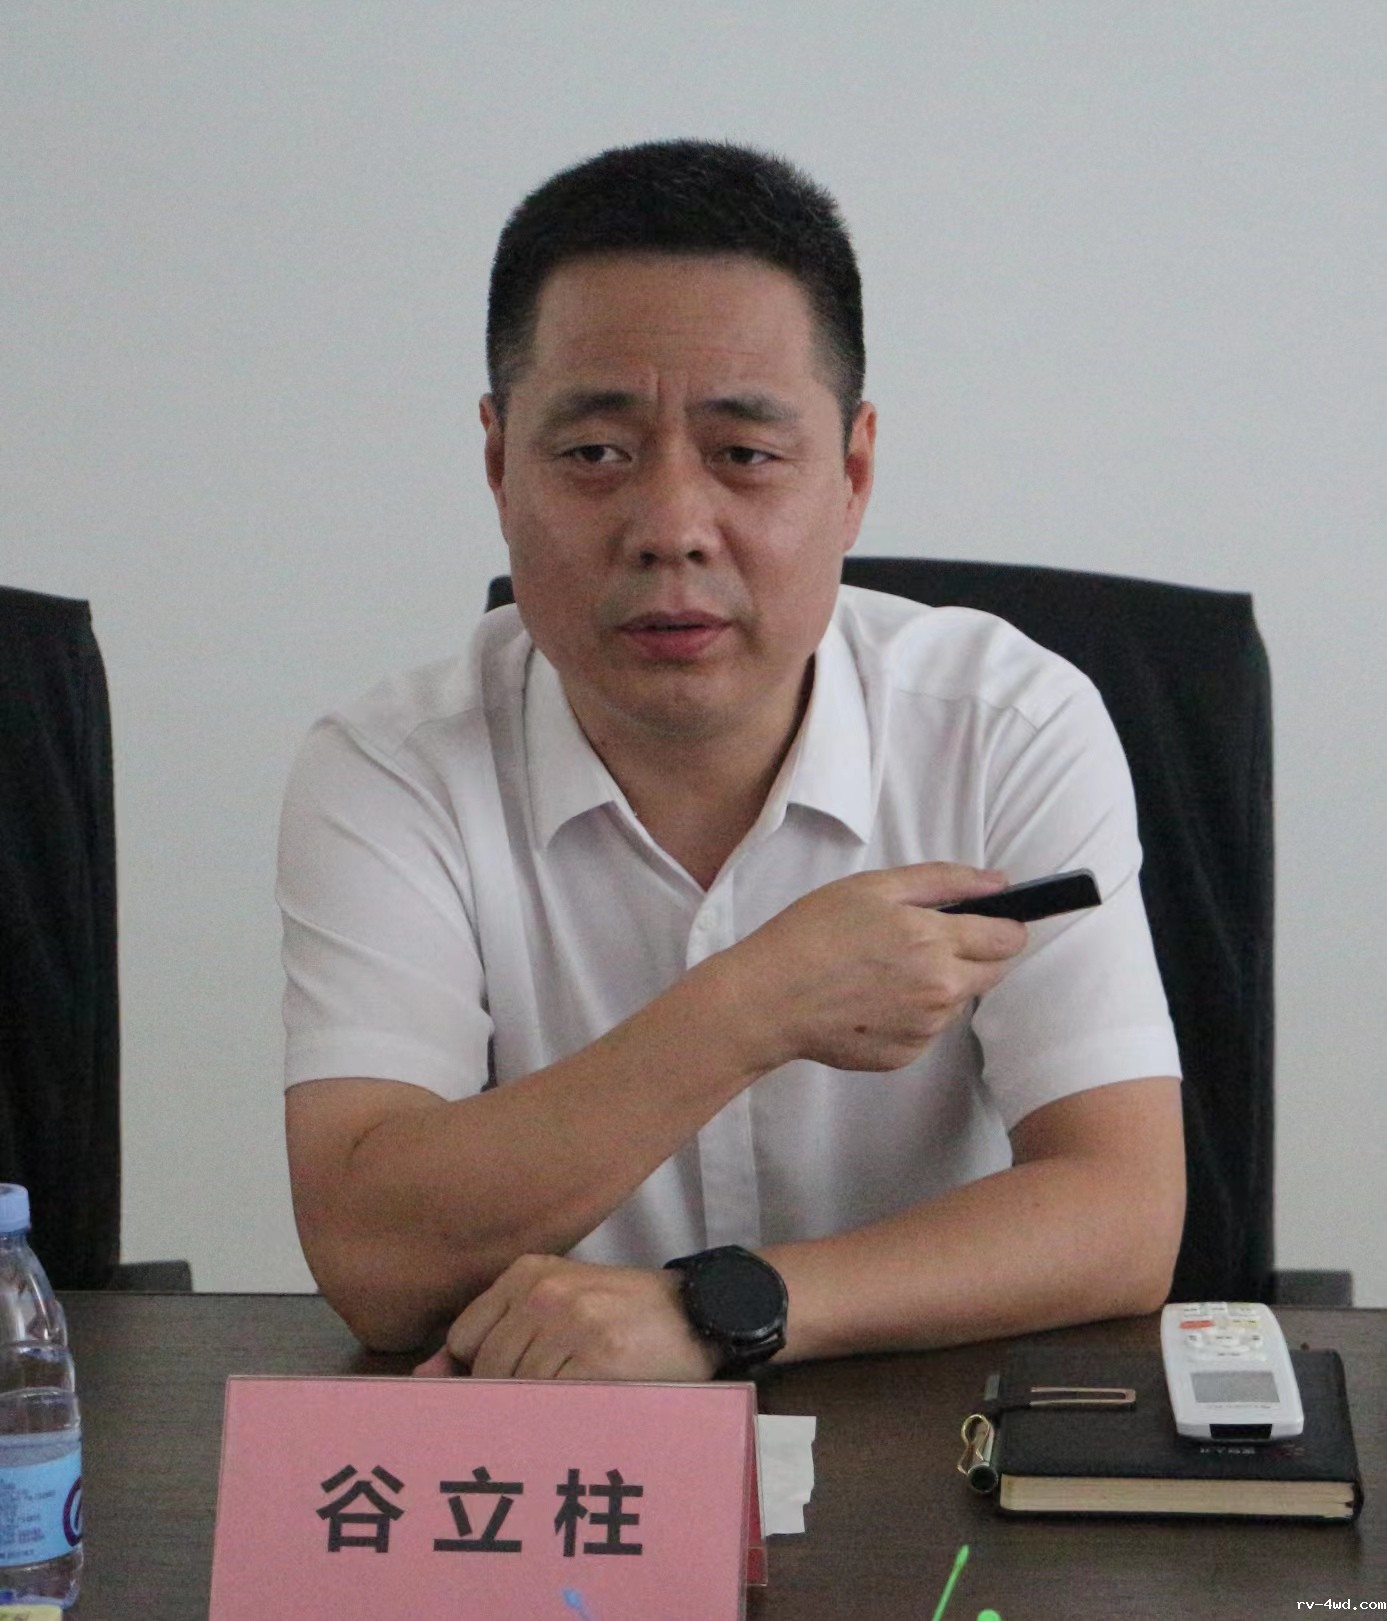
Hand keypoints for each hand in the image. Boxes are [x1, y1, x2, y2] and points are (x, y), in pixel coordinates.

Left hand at [413, 1254, 719, 1381]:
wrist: (698, 1312)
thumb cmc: (621, 1313)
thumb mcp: (557, 1301)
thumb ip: (496, 1331)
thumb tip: (422, 1376)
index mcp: (528, 1272)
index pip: (464, 1337)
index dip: (477, 1371)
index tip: (499, 1386)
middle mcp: (544, 1292)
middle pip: (488, 1367)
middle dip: (507, 1394)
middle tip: (551, 1392)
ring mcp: (572, 1324)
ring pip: (516, 1389)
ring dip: (538, 1405)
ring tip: (573, 1394)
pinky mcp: (598, 1359)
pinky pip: (551, 1403)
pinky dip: (561, 1413)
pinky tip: (586, 1402)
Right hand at [722, 863, 1026, 1072]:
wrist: (769, 999)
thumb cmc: (813, 934)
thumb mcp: (874, 888)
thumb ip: (945, 880)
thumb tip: (1001, 882)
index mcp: (936, 942)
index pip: (1009, 937)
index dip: (1003, 924)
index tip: (985, 919)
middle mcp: (941, 991)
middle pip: (995, 971)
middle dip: (975, 953)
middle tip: (925, 941)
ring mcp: (925, 1028)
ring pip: (958, 1000)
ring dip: (941, 983)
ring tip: (886, 971)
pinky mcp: (906, 1055)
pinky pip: (928, 1028)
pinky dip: (913, 1012)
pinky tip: (873, 999)